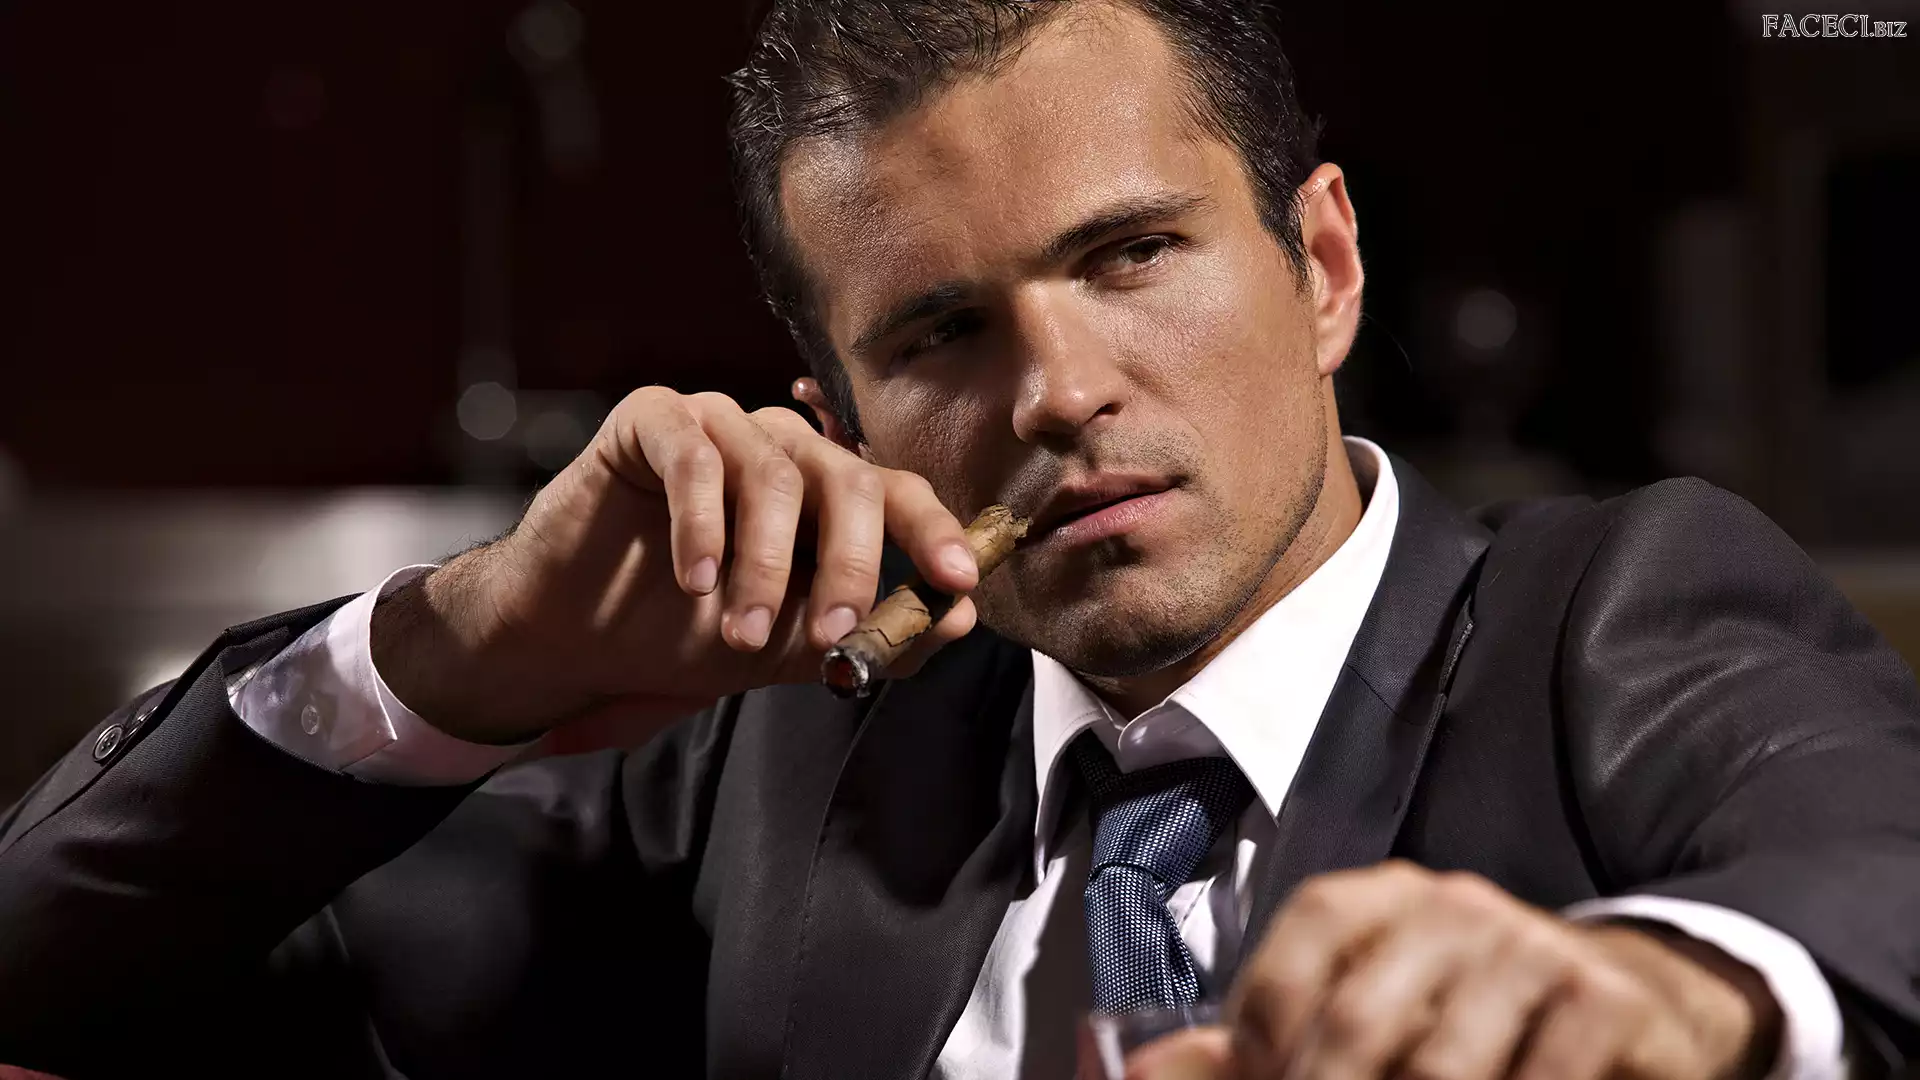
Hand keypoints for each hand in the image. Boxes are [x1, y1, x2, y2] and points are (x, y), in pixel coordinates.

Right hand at [370, 386, 981, 745]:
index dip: (933, 533)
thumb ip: (875, 634)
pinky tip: (694, 582)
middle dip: (850, 563)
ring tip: (737, 633)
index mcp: (826, 492)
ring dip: (764, 564)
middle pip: (848, 478)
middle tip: (832, 632)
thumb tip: (962, 618)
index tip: (959, 583)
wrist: (577, 637)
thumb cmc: (688, 634)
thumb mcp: (793, 649)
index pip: (898, 492)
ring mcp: (719, 425)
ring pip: (775, 475)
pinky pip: (695, 455)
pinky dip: (702, 523)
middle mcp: (782, 446)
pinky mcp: (653, 418)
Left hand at [1127, 862, 1780, 1079]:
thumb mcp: (1377, 1005)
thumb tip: (1142, 1068)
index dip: (1264, 1034)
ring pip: (1442, 1071)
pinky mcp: (1606, 1004)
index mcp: (1385, 899)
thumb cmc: (1481, 1013)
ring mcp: (1532, 950)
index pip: (1300, 950)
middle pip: (1359, 1021)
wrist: (1648, 998)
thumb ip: (1268, 1041)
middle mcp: (1455, 907)